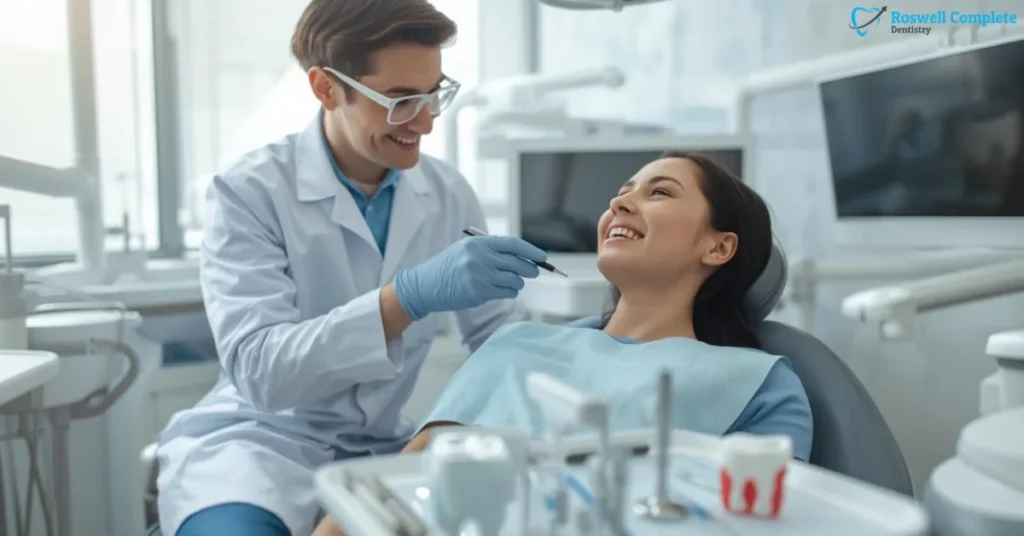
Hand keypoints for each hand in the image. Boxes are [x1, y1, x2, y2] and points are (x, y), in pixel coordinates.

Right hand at [394, 235, 545, 319]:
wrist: (426, 285)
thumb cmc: (448, 266)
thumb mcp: (467, 250)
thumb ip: (491, 251)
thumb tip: (523, 256)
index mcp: (478, 243)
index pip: (512, 244)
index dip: (530, 251)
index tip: (542, 257)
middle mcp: (480, 258)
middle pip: (517, 263)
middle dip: (530, 269)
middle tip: (534, 272)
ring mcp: (480, 276)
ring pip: (514, 280)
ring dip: (518, 282)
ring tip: (513, 282)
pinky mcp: (479, 293)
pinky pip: (506, 292)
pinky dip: (510, 291)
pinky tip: (504, 290)